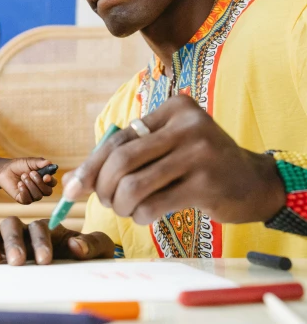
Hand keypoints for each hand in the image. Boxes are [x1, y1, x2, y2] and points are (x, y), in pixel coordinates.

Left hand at [0, 158, 56, 203]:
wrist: (4, 170)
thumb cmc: (19, 165)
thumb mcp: (30, 162)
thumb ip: (39, 162)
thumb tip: (49, 163)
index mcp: (44, 180)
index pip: (53, 183)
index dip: (51, 181)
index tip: (46, 176)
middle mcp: (40, 189)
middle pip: (48, 192)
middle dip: (39, 182)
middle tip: (30, 173)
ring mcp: (32, 195)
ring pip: (38, 196)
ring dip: (30, 185)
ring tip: (23, 176)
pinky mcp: (22, 199)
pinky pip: (28, 200)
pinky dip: (24, 191)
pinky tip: (19, 184)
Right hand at [0, 217, 113, 264]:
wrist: (78, 267)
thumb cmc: (87, 256)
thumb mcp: (99, 249)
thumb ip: (92, 244)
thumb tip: (76, 245)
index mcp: (47, 228)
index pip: (38, 227)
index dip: (40, 241)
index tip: (45, 260)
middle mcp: (24, 231)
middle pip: (11, 224)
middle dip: (13, 241)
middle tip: (18, 261)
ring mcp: (6, 241)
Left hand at [63, 95, 285, 225]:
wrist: (253, 183)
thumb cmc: (197, 165)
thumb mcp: (166, 147)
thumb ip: (126, 156)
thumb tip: (74, 181)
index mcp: (173, 109)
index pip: (118, 139)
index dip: (91, 166)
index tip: (72, 188)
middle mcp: (187, 125)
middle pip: (122, 159)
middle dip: (103, 187)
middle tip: (104, 202)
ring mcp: (199, 153)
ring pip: (135, 184)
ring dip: (120, 204)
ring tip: (124, 210)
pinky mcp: (206, 183)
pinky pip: (155, 203)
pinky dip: (140, 214)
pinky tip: (144, 216)